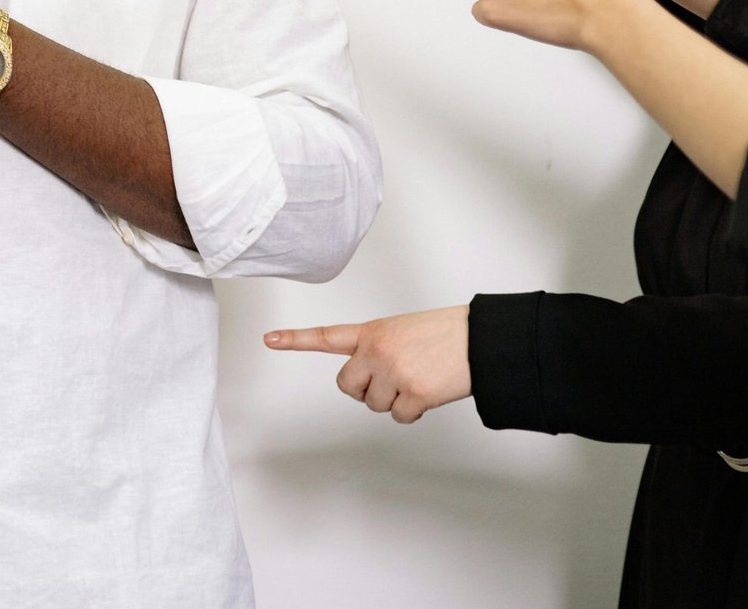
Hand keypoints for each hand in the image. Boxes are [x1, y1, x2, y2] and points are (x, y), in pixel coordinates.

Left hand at [264, 305, 470, 423]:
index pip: (327, 336)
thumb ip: (377, 348)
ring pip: (375, 405)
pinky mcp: (414, 394)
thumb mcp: (400, 330)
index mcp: (371, 332)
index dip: (296, 339)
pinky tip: (428, 392)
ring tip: (417, 379)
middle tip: (388, 381)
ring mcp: (393, 373)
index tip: (269, 339)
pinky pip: (400, 417)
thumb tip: (370, 378)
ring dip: (393, 400)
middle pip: (348, 386)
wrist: (478, 339)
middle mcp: (376, 352)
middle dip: (363, 390)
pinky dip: (413, 412)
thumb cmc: (443, 334)